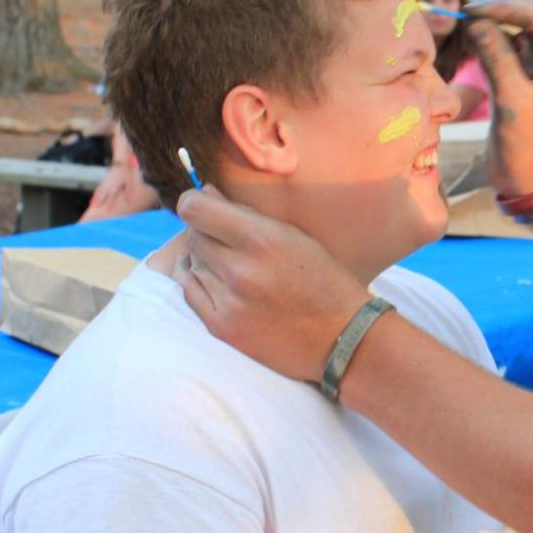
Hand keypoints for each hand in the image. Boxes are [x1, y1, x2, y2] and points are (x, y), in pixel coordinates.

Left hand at [173, 186, 371, 382]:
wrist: (343, 338)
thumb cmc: (323, 281)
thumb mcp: (295, 237)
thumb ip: (248, 215)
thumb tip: (205, 194)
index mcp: (263, 240)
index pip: (194, 209)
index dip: (194, 203)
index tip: (204, 207)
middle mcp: (241, 271)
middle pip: (193, 236)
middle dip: (206, 233)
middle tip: (227, 240)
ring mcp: (229, 303)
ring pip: (191, 264)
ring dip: (205, 260)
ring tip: (233, 267)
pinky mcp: (223, 328)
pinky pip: (189, 293)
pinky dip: (200, 283)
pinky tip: (220, 283)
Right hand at [464, 0, 532, 198]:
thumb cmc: (532, 154)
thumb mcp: (512, 104)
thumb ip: (495, 58)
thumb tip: (474, 21)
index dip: (502, 8)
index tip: (468, 12)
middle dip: (501, 12)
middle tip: (466, 22)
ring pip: (521, 25)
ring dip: (494, 26)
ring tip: (468, 37)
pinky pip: (512, 44)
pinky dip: (493, 42)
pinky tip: (475, 49)